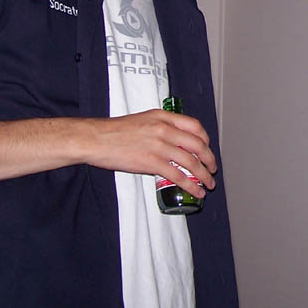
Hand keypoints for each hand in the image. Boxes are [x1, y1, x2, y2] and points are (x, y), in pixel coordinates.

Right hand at [83, 109, 216, 198]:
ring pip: (192, 162)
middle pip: (198, 145)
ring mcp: (159, 145)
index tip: (207, 148)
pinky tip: (195, 191)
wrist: (95, 139)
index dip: (205, 139)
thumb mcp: (143, 120)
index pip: (195, 126)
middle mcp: (164, 129)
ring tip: (208, 184)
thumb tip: (174, 141)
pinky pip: (178, 175)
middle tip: (212, 169)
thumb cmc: (114, 131)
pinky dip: (190, 185)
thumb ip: (161, 127)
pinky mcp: (151, 162)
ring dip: (204, 175)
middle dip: (209, 159)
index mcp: (163, 117)